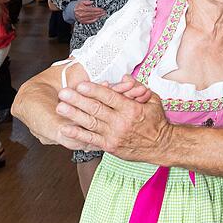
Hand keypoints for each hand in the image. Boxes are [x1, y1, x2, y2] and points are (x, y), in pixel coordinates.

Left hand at [55, 76, 169, 160]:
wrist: (161, 145)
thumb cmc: (157, 121)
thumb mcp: (152, 100)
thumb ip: (137, 87)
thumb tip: (124, 77)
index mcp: (131, 109)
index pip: (110, 97)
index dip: (94, 90)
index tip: (81, 85)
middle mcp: (121, 122)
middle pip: (96, 109)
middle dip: (78, 100)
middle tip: (63, 93)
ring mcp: (114, 135)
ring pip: (90, 123)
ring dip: (74, 115)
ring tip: (60, 107)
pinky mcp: (110, 146)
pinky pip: (91, 139)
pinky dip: (78, 134)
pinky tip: (66, 129)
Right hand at [74, 0, 105, 23]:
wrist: (69, 12)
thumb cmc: (74, 6)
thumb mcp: (80, 1)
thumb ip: (86, 1)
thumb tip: (92, 2)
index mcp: (82, 8)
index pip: (92, 9)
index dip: (98, 9)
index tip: (102, 9)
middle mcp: (82, 14)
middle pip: (93, 14)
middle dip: (100, 13)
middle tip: (104, 12)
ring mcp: (82, 18)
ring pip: (92, 17)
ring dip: (98, 16)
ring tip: (102, 15)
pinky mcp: (82, 21)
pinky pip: (89, 21)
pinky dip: (94, 20)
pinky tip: (97, 18)